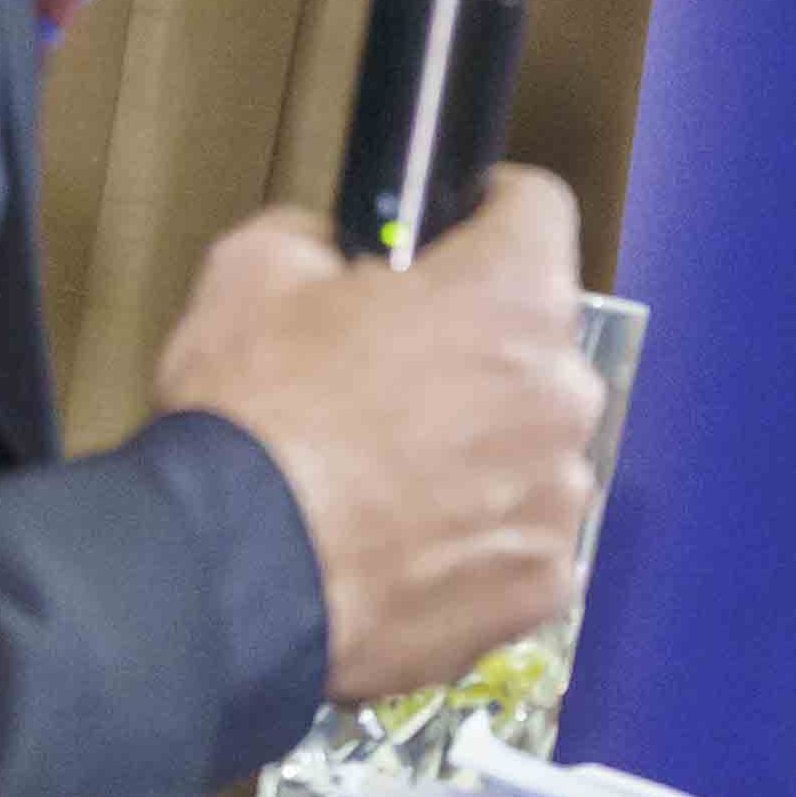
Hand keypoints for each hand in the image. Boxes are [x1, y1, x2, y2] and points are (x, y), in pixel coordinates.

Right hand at [150, 173, 600, 698]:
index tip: (453, 239)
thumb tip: (334, 252)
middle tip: (392, 380)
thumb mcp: (252, 271)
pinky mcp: (540, 587)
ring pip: (533, 449)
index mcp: (513, 294)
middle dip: (478, 351)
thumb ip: (320, 238)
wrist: (234, 579)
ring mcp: (560, 496)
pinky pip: (521, 544)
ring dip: (482, 453)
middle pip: (537, 343)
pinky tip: (405, 551)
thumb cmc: (255, 421)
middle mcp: (562, 391)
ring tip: (390, 482)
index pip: (539, 209)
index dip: (487, 216)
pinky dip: (477, 545)